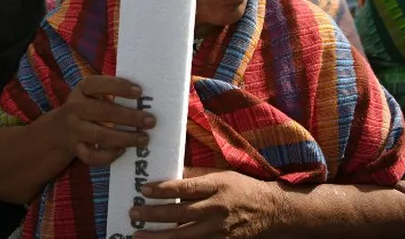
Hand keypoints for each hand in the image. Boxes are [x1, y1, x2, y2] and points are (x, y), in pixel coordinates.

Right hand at [56, 76, 155, 165]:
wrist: (60, 129)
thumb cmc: (88, 107)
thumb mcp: (93, 94)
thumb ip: (113, 92)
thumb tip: (145, 98)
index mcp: (82, 89)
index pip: (98, 84)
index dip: (119, 87)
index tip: (140, 92)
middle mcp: (75, 108)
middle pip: (102, 112)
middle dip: (129, 117)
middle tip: (150, 121)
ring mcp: (74, 129)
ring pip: (99, 135)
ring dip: (124, 138)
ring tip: (144, 139)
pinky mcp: (75, 148)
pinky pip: (91, 156)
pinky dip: (108, 155)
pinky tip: (123, 150)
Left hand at [130, 168, 280, 238]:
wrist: (270, 211)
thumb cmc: (242, 188)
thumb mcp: (221, 174)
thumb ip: (196, 174)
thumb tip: (171, 172)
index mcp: (216, 186)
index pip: (185, 188)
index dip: (162, 189)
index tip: (144, 189)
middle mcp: (216, 209)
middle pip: (179, 213)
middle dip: (153, 214)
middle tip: (134, 212)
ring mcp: (218, 230)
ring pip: (183, 236)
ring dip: (158, 237)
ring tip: (138, 235)